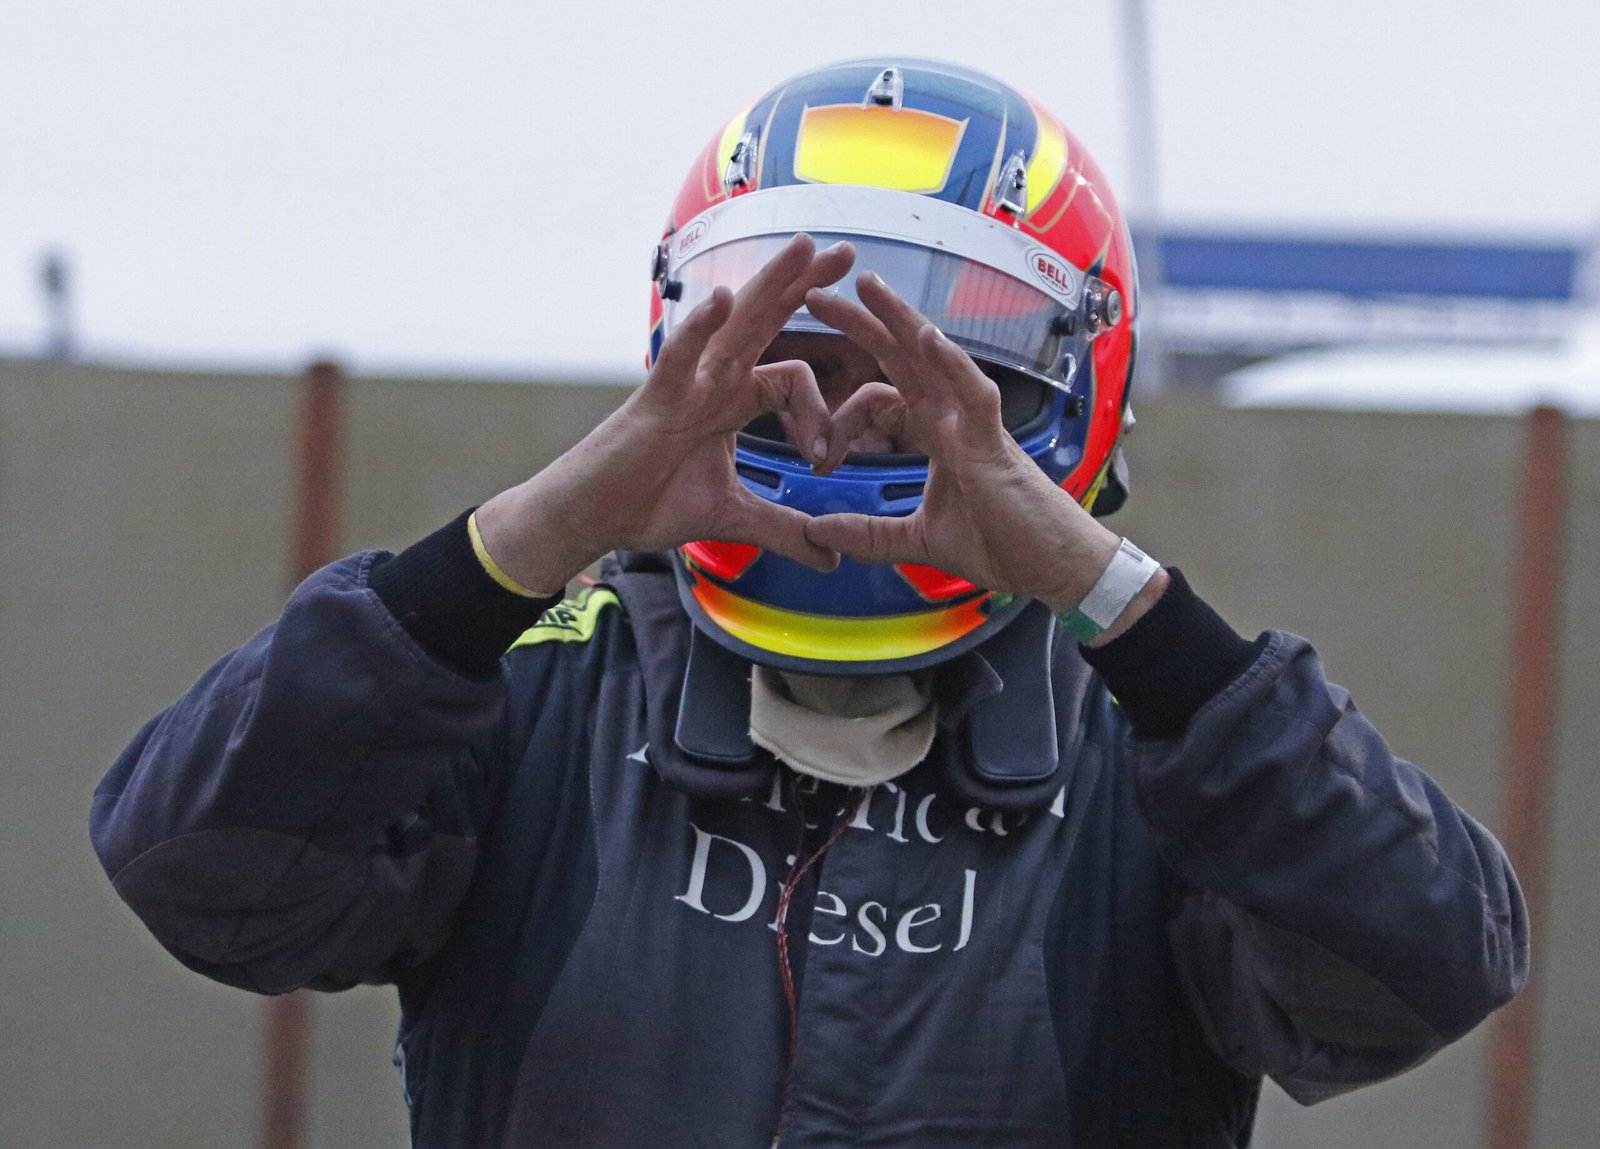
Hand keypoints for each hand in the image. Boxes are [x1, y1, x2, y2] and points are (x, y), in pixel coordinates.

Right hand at [476, 235, 855, 593]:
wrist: (593, 516)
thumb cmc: (649, 503)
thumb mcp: (734, 518)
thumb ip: (785, 531)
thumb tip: (832, 556)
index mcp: (733, 401)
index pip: (792, 378)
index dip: (820, 415)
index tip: (823, 459)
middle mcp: (713, 381)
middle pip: (767, 322)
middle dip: (804, 285)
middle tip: (845, 250)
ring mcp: (687, 384)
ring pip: (734, 324)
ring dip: (771, 284)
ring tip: (803, 248)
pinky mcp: (658, 399)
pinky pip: (682, 356)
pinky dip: (700, 328)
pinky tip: (722, 300)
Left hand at [802, 273, 1160, 634]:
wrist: (1052, 568)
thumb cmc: (1002, 545)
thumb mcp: (917, 541)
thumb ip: (868, 536)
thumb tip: (816, 534)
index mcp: (936, 435)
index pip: (881, 398)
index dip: (842, 417)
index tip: (817, 456)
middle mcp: (953, 418)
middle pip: (902, 357)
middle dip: (862, 323)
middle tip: (816, 294)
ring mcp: (975, 425)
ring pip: (935, 358)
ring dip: (901, 319)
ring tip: (868, 287)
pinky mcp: (994, 442)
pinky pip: (974, 393)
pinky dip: (951, 363)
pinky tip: (927, 336)